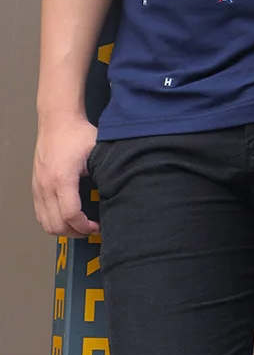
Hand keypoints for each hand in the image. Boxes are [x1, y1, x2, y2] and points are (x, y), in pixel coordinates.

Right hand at [32, 115, 100, 237]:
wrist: (58, 121)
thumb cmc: (77, 134)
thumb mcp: (97, 152)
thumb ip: (103, 173)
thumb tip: (117, 191)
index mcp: (62, 178)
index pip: (71, 214)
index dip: (85, 226)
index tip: (97, 226)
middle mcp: (46, 185)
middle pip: (56, 224)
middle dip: (76, 232)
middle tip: (92, 229)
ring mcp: (38, 187)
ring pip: (45, 223)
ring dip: (63, 230)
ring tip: (81, 226)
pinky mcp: (35, 186)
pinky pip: (39, 214)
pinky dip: (52, 221)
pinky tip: (67, 218)